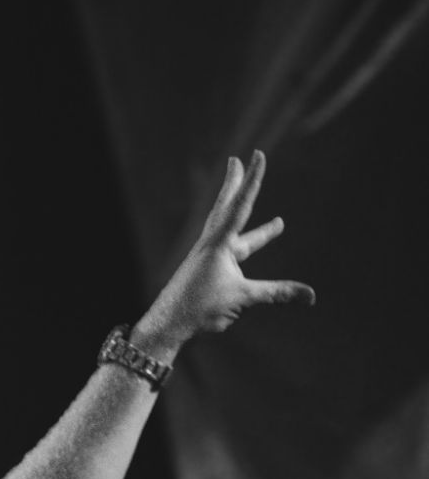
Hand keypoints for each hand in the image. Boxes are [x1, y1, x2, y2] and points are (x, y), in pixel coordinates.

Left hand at [135, 150, 314, 357]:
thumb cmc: (200, 308)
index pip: (241, 204)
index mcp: (219, 243)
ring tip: (277, 224)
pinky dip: (241, 247)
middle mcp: (211, 244)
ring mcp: (206, 256)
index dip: (253, 179)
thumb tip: (311, 296)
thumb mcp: (243, 298)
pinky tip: (247, 259)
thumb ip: (277, 293)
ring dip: (249, 226)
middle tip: (235, 161)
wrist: (167, 323)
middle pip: (226, 207)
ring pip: (230, 231)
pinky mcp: (204, 269)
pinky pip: (228, 252)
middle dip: (235, 184)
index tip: (257, 155)